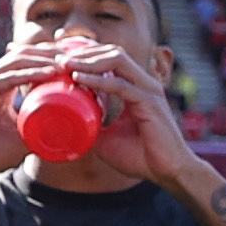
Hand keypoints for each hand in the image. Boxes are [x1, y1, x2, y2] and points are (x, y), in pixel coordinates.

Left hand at [60, 43, 210, 198]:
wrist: (167, 173)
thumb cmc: (141, 157)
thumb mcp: (105, 137)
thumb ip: (90, 124)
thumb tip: (64, 122)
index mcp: (135, 88)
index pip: (110, 60)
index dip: (86, 56)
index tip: (61, 62)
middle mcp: (143, 83)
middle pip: (113, 52)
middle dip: (84, 52)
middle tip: (59, 60)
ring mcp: (148, 90)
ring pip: (117, 59)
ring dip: (89, 60)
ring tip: (66, 64)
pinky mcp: (149, 101)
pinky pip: (120, 84)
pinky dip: (98, 80)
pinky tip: (79, 79)